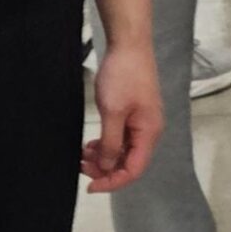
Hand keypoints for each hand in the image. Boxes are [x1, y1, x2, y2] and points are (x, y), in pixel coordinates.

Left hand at [83, 36, 162, 190]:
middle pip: (130, 162)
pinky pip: (122, 137)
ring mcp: (142, 121)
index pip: (134, 169)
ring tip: (83, 154)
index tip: (90, 186)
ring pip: (124, 150)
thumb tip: (107, 167)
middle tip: (81, 166)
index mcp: (149, 132)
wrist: (129, 45)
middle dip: (105, 169)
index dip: (112, 181)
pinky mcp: (134, 113)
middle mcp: (149, 130)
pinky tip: (92, 143)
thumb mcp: (113, 112)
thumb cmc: (123, 76)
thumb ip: (111, 143)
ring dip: (104, 157)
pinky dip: (106, 144)